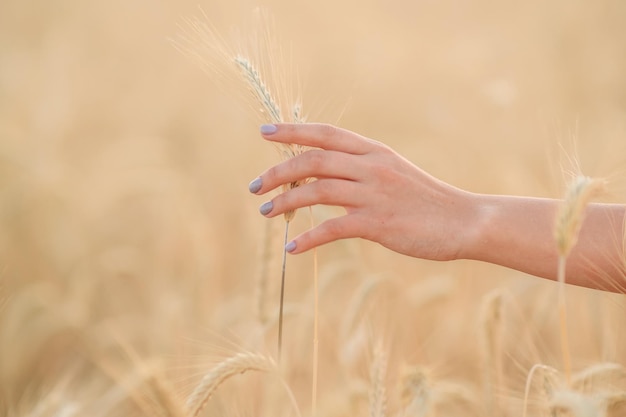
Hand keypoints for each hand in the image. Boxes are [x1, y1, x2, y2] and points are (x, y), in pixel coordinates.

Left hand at [249, 123, 479, 260]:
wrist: (464, 221)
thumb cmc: (426, 200)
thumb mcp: (394, 172)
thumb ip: (361, 169)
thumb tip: (322, 176)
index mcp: (374, 151)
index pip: (326, 133)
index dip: (293, 130)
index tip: (264, 131)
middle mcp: (371, 166)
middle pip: (313, 160)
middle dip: (277, 172)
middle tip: (254, 187)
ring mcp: (375, 194)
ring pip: (316, 191)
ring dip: (285, 202)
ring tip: (265, 213)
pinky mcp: (378, 223)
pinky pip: (332, 229)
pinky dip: (307, 239)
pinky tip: (291, 247)